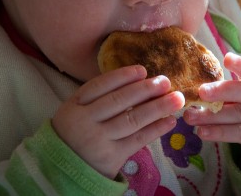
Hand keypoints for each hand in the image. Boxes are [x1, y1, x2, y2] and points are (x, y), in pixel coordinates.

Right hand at [52, 65, 184, 178]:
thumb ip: (97, 98)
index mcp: (74, 106)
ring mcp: (98, 140)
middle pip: (119, 101)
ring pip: (132, 119)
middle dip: (145, 89)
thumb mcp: (76, 112)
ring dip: (158, 107)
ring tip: (177, 99)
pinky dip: (156, 129)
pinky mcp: (111, 158)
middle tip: (165, 81)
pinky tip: (170, 121)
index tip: (142, 70)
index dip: (122, 76)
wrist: (62, 171)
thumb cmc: (75, 134)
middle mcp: (85, 122)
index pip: (99, 86)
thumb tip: (136, 81)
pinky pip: (138, 140)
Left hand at [183, 53, 240, 175]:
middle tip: (200, 91)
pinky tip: (202, 132)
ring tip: (190, 117)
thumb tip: (199, 90)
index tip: (226, 59)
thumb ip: (233, 91)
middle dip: (221, 91)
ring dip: (212, 116)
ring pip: (239, 115)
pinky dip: (219, 133)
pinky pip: (240, 134)